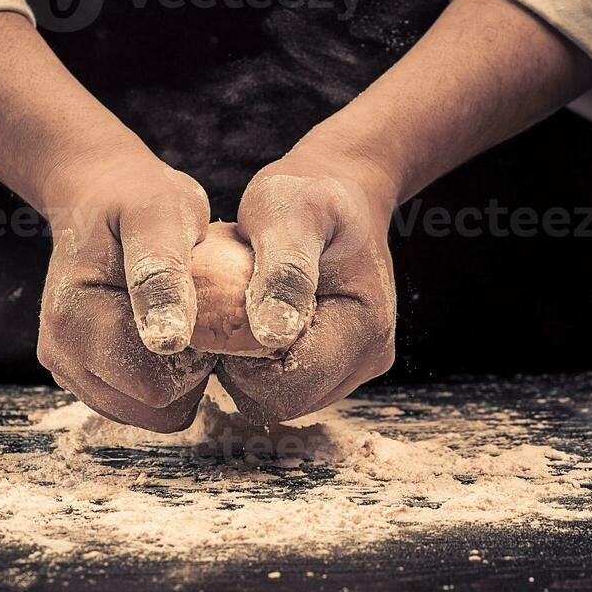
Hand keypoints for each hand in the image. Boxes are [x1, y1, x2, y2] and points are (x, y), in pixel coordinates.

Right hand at [37, 146, 217, 431]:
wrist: (98, 195)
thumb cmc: (137, 199)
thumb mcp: (161, 216)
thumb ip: (162, 274)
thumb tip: (167, 340)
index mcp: (75, 319)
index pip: (155, 388)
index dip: (197, 358)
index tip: (203, 308)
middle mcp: (60, 352)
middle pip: (152, 409)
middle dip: (187, 372)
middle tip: (194, 313)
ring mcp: (65, 366)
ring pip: (146, 413)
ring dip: (174, 377)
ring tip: (178, 319)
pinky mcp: (77, 373)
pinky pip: (136, 404)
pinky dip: (157, 377)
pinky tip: (160, 332)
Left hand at [217, 136, 397, 421]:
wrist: (339, 189)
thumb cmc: (311, 194)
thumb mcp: (291, 215)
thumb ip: (284, 272)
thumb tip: (271, 336)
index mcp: (364, 327)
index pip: (290, 388)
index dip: (243, 364)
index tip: (222, 314)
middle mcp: (368, 356)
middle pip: (285, 402)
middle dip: (244, 368)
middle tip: (226, 310)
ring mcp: (356, 364)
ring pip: (283, 399)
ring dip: (250, 367)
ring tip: (241, 311)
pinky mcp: (338, 363)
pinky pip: (288, 385)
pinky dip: (260, 363)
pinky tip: (251, 321)